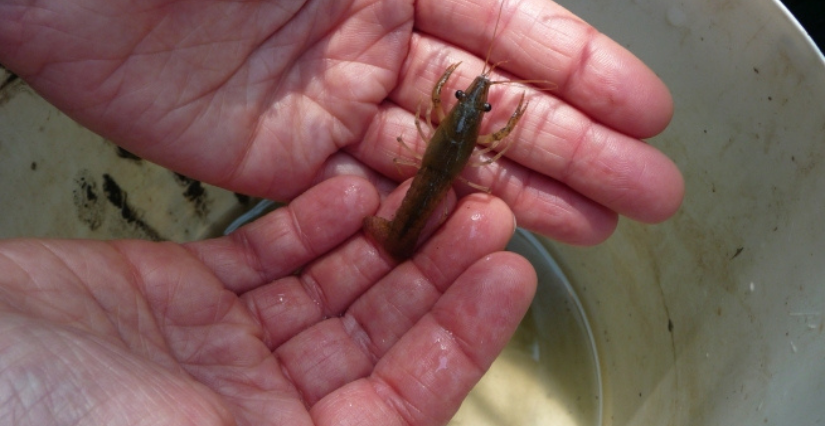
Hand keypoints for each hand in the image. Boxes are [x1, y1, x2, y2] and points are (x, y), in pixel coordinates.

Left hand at [0, 0, 682, 244]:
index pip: (509, 30)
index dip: (581, 72)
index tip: (645, 108)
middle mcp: (371, 43)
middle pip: (493, 105)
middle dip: (576, 146)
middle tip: (649, 186)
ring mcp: (332, 108)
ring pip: (445, 161)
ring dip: (523, 194)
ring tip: (597, 223)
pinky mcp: (285, 165)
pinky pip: (373, 198)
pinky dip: (431, 219)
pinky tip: (487, 239)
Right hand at [0, 176, 536, 425]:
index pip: (405, 397)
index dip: (462, 337)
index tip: (506, 277)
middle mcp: (266, 404)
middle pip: (378, 335)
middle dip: (435, 275)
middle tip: (486, 215)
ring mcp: (228, 346)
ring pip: (333, 288)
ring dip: (385, 242)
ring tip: (435, 190)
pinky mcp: (187, 293)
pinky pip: (268, 254)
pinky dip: (311, 224)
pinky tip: (350, 193)